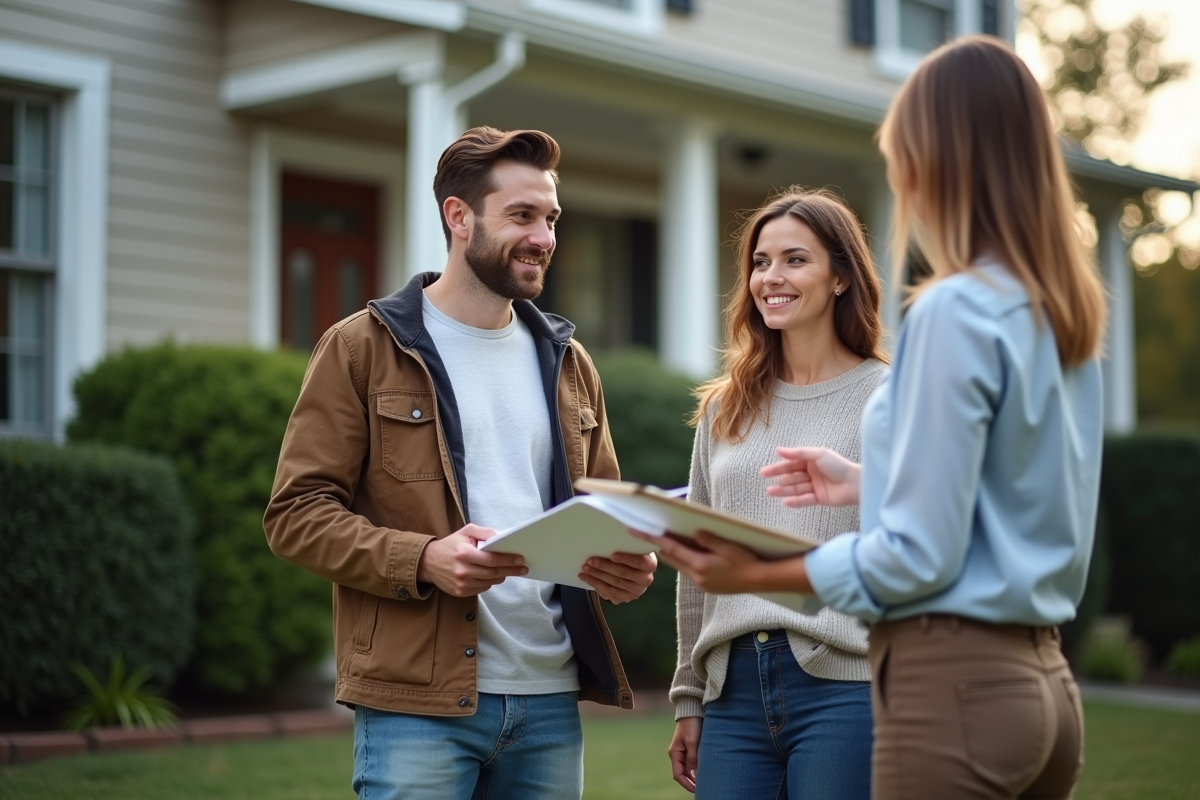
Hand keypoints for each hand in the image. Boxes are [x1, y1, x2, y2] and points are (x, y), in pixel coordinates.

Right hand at [416, 524, 527, 596]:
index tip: (520, 559)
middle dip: (510, 570)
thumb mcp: (465, 532)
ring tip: (506, 570)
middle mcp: (462, 570)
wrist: (428, 563)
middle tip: (522, 568)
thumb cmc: (450, 545)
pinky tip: (490, 575)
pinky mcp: (460, 592)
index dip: (508, 560)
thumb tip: (501, 537)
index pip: (492, 559)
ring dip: (500, 576)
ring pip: (490, 582)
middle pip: (493, 573)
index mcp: (464, 553)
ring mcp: (461, 583)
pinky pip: (482, 588)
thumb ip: (484, 532)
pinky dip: (489, 582)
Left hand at [579, 551, 656, 603]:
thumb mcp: (636, 549)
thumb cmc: (634, 555)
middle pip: (622, 573)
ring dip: (597, 575)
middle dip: (604, 566)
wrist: (638, 572)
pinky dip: (596, 585)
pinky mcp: (627, 598)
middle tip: (589, 561)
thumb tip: (607, 540)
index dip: (626, 559)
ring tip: (585, 569)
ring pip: (614, 583)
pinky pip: (610, 593)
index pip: (639, 562)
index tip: (612, 555)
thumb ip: (628, 546)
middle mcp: (645, 579)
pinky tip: (587, 578)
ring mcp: (636, 590)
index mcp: (650, 565)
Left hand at [632, 529, 814, 594]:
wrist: (762, 580)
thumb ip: (710, 539)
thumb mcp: (729, 546)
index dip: (655, 538)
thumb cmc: (748, 561)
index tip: (639, 531)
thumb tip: (695, 532)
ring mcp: (703, 583)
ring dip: (672, 554)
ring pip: (681, 566)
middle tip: (643, 534)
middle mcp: (698, 576)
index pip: (672, 549)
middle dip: (659, 547)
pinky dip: (684, 561)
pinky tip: (685, 554)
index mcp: (701, 565)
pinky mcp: (708, 587)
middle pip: (672, 559)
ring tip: (662, 542)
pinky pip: (690, 572)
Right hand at [668, 717, 701, 792]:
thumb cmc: (692, 725)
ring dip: (694, 775)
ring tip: (705, 780)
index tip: (696, 790)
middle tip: (702, 787)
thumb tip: (694, 776)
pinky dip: (696, 767)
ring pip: (687, 768)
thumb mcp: (693, 742)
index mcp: (674, 753)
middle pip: (683, 773)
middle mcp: (677, 754)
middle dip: (691, 781)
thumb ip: (693, 759)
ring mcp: (682, 750)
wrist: (692, 709)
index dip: (686, 784)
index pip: (678, 775)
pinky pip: (691, 761)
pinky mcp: (689, 747)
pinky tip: (704, 770)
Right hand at [761, 446, 861, 507]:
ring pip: (796, 489)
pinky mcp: (819, 499)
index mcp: (810, 461)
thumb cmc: (839, 466)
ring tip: (771, 492)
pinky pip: (805, 500)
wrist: (856, 483)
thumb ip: (798, 453)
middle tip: (766, 483)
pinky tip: (785, 501)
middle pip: (792, 477)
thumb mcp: (818, 454)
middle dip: (779, 480)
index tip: (764, 472)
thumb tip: (779, 450)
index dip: (777, 468)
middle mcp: (811, 474)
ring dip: (783, 491)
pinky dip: (795, 501)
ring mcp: (815, 487)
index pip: (791, 465)